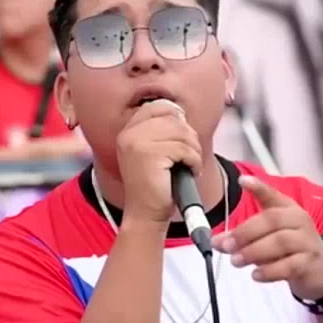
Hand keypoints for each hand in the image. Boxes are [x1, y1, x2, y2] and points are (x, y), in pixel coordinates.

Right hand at [116, 100, 202, 223]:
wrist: (146, 215)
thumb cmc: (155, 187)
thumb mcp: (153, 152)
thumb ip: (161, 131)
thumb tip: (181, 114)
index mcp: (128, 131)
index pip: (158, 106)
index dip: (176, 118)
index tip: (183, 137)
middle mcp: (129, 134)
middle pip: (173, 118)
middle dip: (189, 138)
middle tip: (191, 157)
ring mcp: (137, 143)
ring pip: (182, 133)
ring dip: (194, 151)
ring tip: (191, 166)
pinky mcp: (150, 155)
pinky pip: (184, 149)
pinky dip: (194, 161)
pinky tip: (190, 172)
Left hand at [212, 175, 322, 299]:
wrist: (322, 271)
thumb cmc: (292, 249)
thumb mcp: (269, 238)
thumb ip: (244, 237)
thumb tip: (218, 241)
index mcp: (288, 209)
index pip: (272, 195)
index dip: (258, 187)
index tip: (242, 181)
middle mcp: (299, 221)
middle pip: (272, 219)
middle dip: (245, 232)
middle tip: (226, 245)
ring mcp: (307, 241)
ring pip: (280, 242)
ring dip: (254, 251)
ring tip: (236, 261)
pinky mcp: (310, 262)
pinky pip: (289, 265)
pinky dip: (270, 270)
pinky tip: (256, 275)